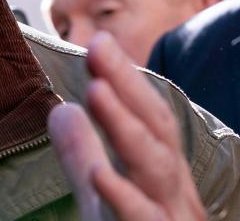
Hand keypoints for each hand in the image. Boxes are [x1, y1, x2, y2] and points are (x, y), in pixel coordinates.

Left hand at [47, 31, 205, 219]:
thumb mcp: (102, 199)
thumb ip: (83, 156)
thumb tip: (63, 110)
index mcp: (164, 179)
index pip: (149, 117)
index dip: (126, 78)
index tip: (98, 39)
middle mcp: (175, 196)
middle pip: (157, 133)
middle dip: (129, 87)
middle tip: (99, 46)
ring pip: (157, 171)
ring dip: (127, 129)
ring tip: (99, 91)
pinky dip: (124, 198)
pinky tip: (101, 173)